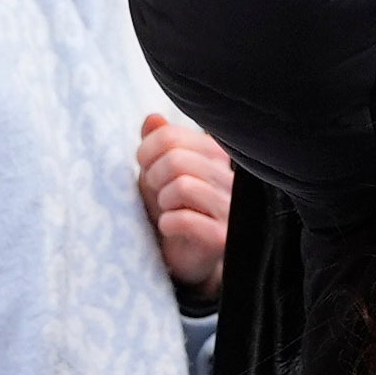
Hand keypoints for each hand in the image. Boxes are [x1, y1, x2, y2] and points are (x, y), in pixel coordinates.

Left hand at [139, 112, 232, 290]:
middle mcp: (228, 176)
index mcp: (215, 153)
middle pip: (176, 159)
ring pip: (182, 186)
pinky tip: (170, 227)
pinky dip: (168, 223)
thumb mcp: (159, 171)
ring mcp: (229, 207)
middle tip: (156, 191)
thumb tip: (153, 119)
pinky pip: (185, 220)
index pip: (171, 136)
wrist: (186, 254)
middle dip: (154, 177)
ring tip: (166, 209)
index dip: (147, 152)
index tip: (146, 167)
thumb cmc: (173, 206)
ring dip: (162, 200)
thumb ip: (158, 143)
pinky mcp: (222, 236)